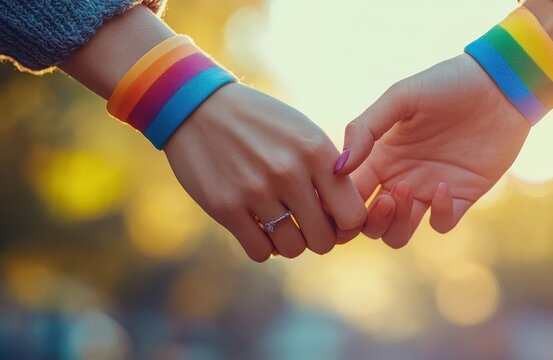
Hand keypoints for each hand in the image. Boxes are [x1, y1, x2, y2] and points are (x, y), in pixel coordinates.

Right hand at [165, 83, 365, 261]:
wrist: (199, 108)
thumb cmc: (261, 125)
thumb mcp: (303, 134)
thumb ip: (329, 172)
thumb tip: (348, 220)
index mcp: (316, 151)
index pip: (353, 215)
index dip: (346, 225)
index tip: (332, 218)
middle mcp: (289, 172)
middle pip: (324, 240)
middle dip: (317, 238)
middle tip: (305, 224)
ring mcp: (256, 191)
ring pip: (292, 249)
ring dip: (288, 242)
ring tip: (279, 223)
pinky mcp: (225, 207)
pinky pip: (260, 252)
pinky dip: (262, 247)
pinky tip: (257, 226)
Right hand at [335, 54, 530, 247]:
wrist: (500, 86)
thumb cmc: (447, 83)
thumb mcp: (401, 97)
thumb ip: (366, 128)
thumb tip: (338, 167)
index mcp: (382, 156)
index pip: (350, 193)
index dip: (342, 203)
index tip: (345, 196)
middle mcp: (401, 178)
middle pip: (370, 223)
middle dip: (371, 220)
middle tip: (386, 198)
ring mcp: (430, 191)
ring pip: (399, 233)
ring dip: (397, 223)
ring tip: (408, 191)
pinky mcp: (462, 197)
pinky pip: (441, 225)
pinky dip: (438, 214)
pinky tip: (443, 185)